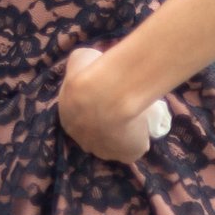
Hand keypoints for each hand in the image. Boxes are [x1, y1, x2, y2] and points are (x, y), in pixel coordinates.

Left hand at [55, 45, 161, 162]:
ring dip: (123, 136)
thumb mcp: (80, 60)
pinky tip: (146, 129)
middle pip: (96, 135)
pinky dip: (140, 141)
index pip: (81, 119)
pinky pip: (134, 150)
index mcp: (68, 121)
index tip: (107, 99)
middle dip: (106, 126)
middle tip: (122, 109)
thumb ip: (81, 64)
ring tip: (137, 118)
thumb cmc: (90, 74)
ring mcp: (105, 151)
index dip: (93, 111)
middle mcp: (83, 141)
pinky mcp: (127, 155)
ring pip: (115, 146)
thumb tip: (87, 62)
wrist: (109, 92)